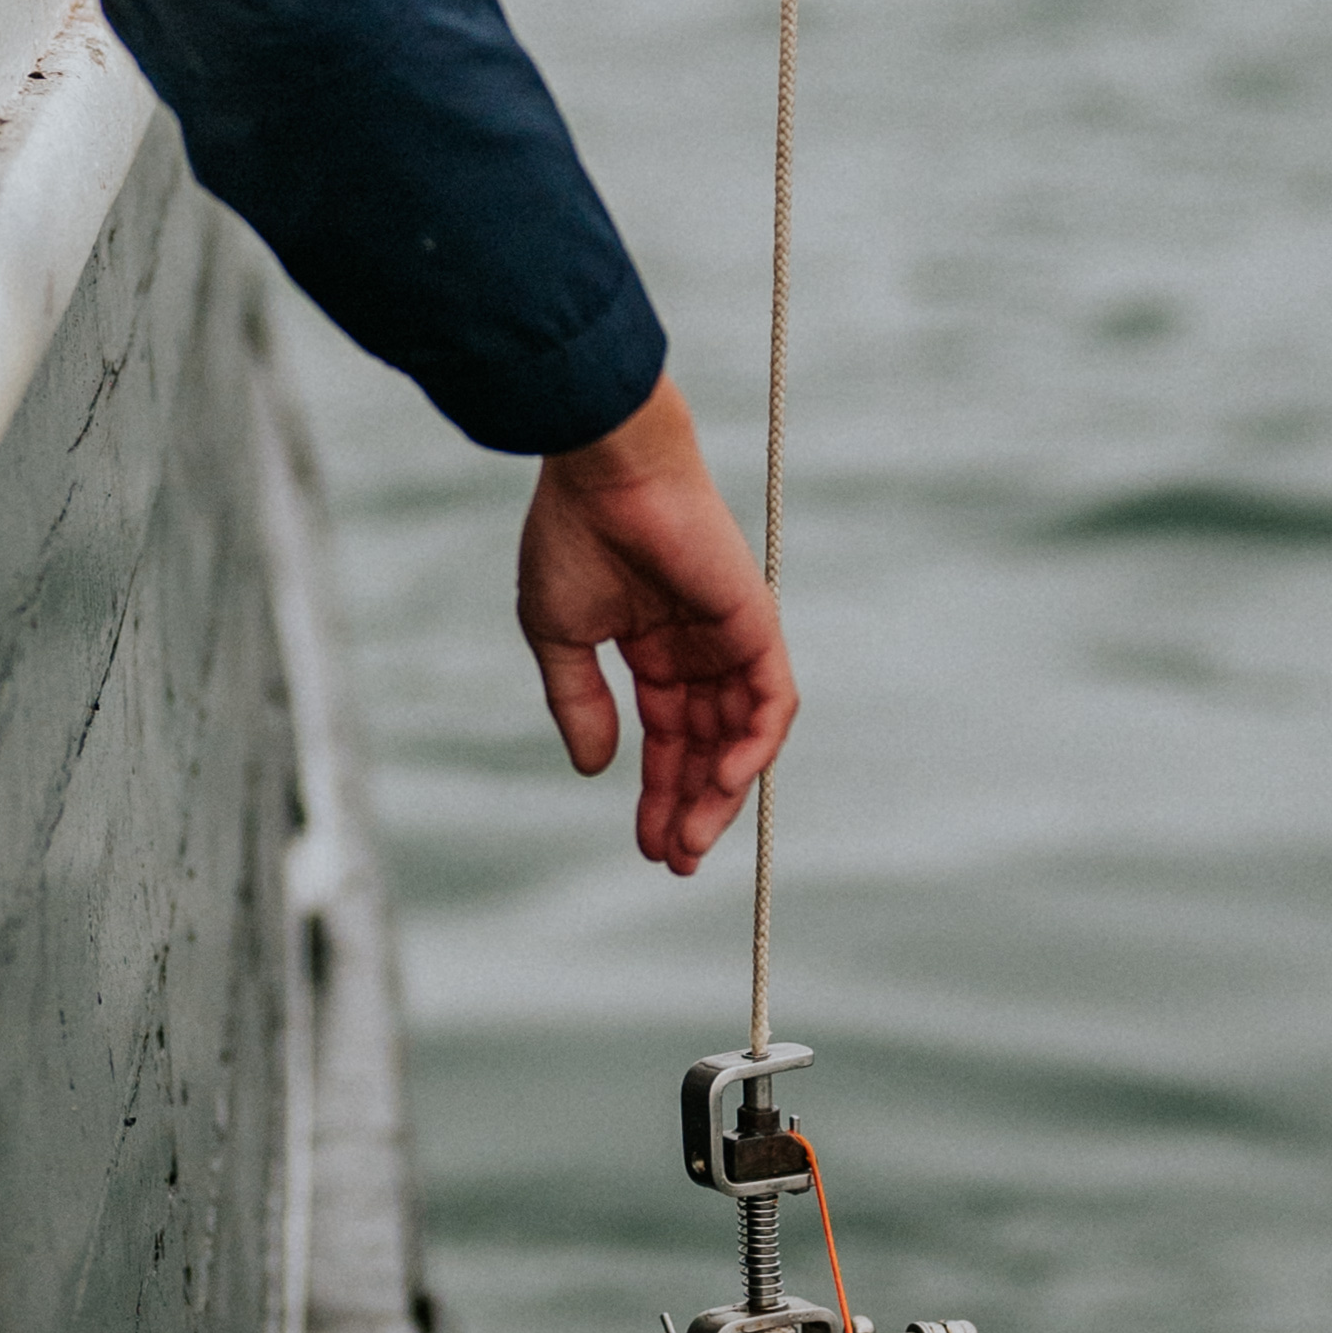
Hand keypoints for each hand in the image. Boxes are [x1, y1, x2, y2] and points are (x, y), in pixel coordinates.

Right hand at [517, 379, 796, 873]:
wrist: (604, 471)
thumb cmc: (573, 536)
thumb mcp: (559, 637)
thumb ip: (579, 704)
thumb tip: (597, 770)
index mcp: (652, 646)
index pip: (666, 736)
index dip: (659, 793)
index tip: (647, 847)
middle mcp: (697, 647)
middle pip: (706, 745)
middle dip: (691, 806)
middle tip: (672, 860)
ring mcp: (730, 636)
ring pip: (740, 733)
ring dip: (720, 792)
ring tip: (691, 840)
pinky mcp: (755, 622)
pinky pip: (771, 699)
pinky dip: (755, 745)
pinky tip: (725, 782)